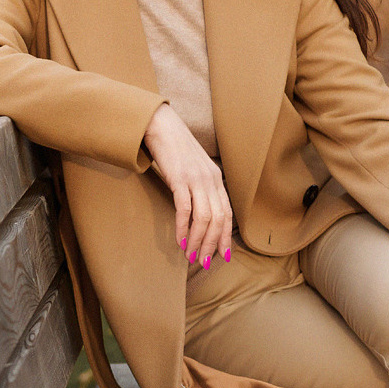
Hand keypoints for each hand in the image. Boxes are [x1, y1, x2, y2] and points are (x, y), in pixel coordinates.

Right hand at [143, 103, 232, 268]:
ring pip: (204, 218)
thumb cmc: (174, 148)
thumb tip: (200, 210)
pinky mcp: (179, 178)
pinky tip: (180, 240)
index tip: (223, 255)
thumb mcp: (195, 167)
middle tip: (205, 262)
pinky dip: (183, 227)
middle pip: (218, 219)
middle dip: (213, 244)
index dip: (226, 237)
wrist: (161, 126)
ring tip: (191, 255)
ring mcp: (196, 179)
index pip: (227, 214)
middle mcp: (210, 180)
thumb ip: (201, 186)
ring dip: (198, 241)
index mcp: (216, 179)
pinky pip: (185, 209)